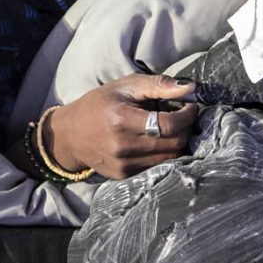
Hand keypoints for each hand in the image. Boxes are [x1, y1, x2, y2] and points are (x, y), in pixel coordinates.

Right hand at [42, 74, 198, 179]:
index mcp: (122, 119)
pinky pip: (156, 167)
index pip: (169, 124)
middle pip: (173, 143)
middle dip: (186, 128)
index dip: (187, 115)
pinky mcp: (123, 176)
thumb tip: (192, 88)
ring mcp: (122, 165)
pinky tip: (159, 141)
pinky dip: (164, 154)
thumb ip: (159, 85)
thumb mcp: (126, 86)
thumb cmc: (101, 103)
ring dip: (178, 142)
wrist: (70, 134)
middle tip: (184, 116)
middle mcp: (122, 146)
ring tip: (172, 128)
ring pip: (169, 158)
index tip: (190, 106)